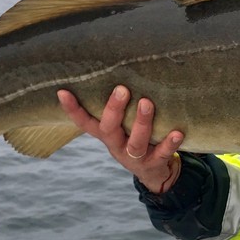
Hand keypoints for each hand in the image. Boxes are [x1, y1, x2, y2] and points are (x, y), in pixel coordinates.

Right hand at [57, 85, 184, 193]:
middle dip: (114, 109)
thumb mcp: (123, 125)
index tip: (62, 91)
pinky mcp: (154, 164)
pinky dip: (170, 143)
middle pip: (109, 129)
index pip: (84, 122)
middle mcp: (116, 145)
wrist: (155, 173)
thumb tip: (120, 65)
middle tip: (122, 89)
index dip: (72, 109)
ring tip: (147, 103)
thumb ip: (119, 107)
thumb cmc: (136, 137)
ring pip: (135, 142)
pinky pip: (162, 153)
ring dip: (141, 123)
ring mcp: (134, 157)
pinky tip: (177, 132)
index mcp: (106, 134)